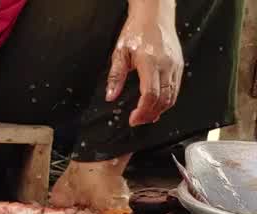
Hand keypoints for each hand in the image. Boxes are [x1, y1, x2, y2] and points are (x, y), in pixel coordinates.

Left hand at [106, 1, 183, 126]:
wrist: (154, 16)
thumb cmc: (136, 31)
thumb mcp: (120, 53)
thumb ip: (115, 76)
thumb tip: (110, 95)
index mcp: (150, 63)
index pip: (150, 94)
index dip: (142, 111)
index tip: (133, 119)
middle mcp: (166, 65)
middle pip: (163, 99)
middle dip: (151, 114)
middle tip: (138, 121)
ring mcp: (175, 66)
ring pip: (173, 95)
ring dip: (160, 109)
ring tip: (146, 116)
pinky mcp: (179, 65)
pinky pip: (176, 88)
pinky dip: (168, 100)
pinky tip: (157, 105)